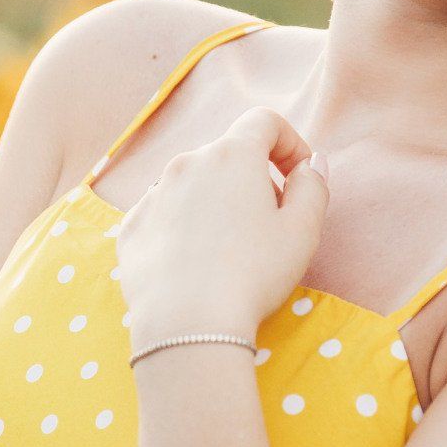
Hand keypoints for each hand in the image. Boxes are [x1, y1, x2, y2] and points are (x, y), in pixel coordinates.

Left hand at [115, 104, 329, 346]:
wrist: (186, 326)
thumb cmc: (253, 275)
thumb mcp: (303, 231)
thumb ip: (314, 186)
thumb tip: (311, 164)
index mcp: (231, 155)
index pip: (264, 121)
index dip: (289, 143)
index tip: (298, 178)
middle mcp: (186, 162)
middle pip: (228, 154)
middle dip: (254, 178)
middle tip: (271, 223)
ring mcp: (152, 194)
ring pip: (194, 184)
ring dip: (217, 201)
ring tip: (231, 248)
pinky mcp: (131, 228)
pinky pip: (165, 214)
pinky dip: (184, 227)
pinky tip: (196, 264)